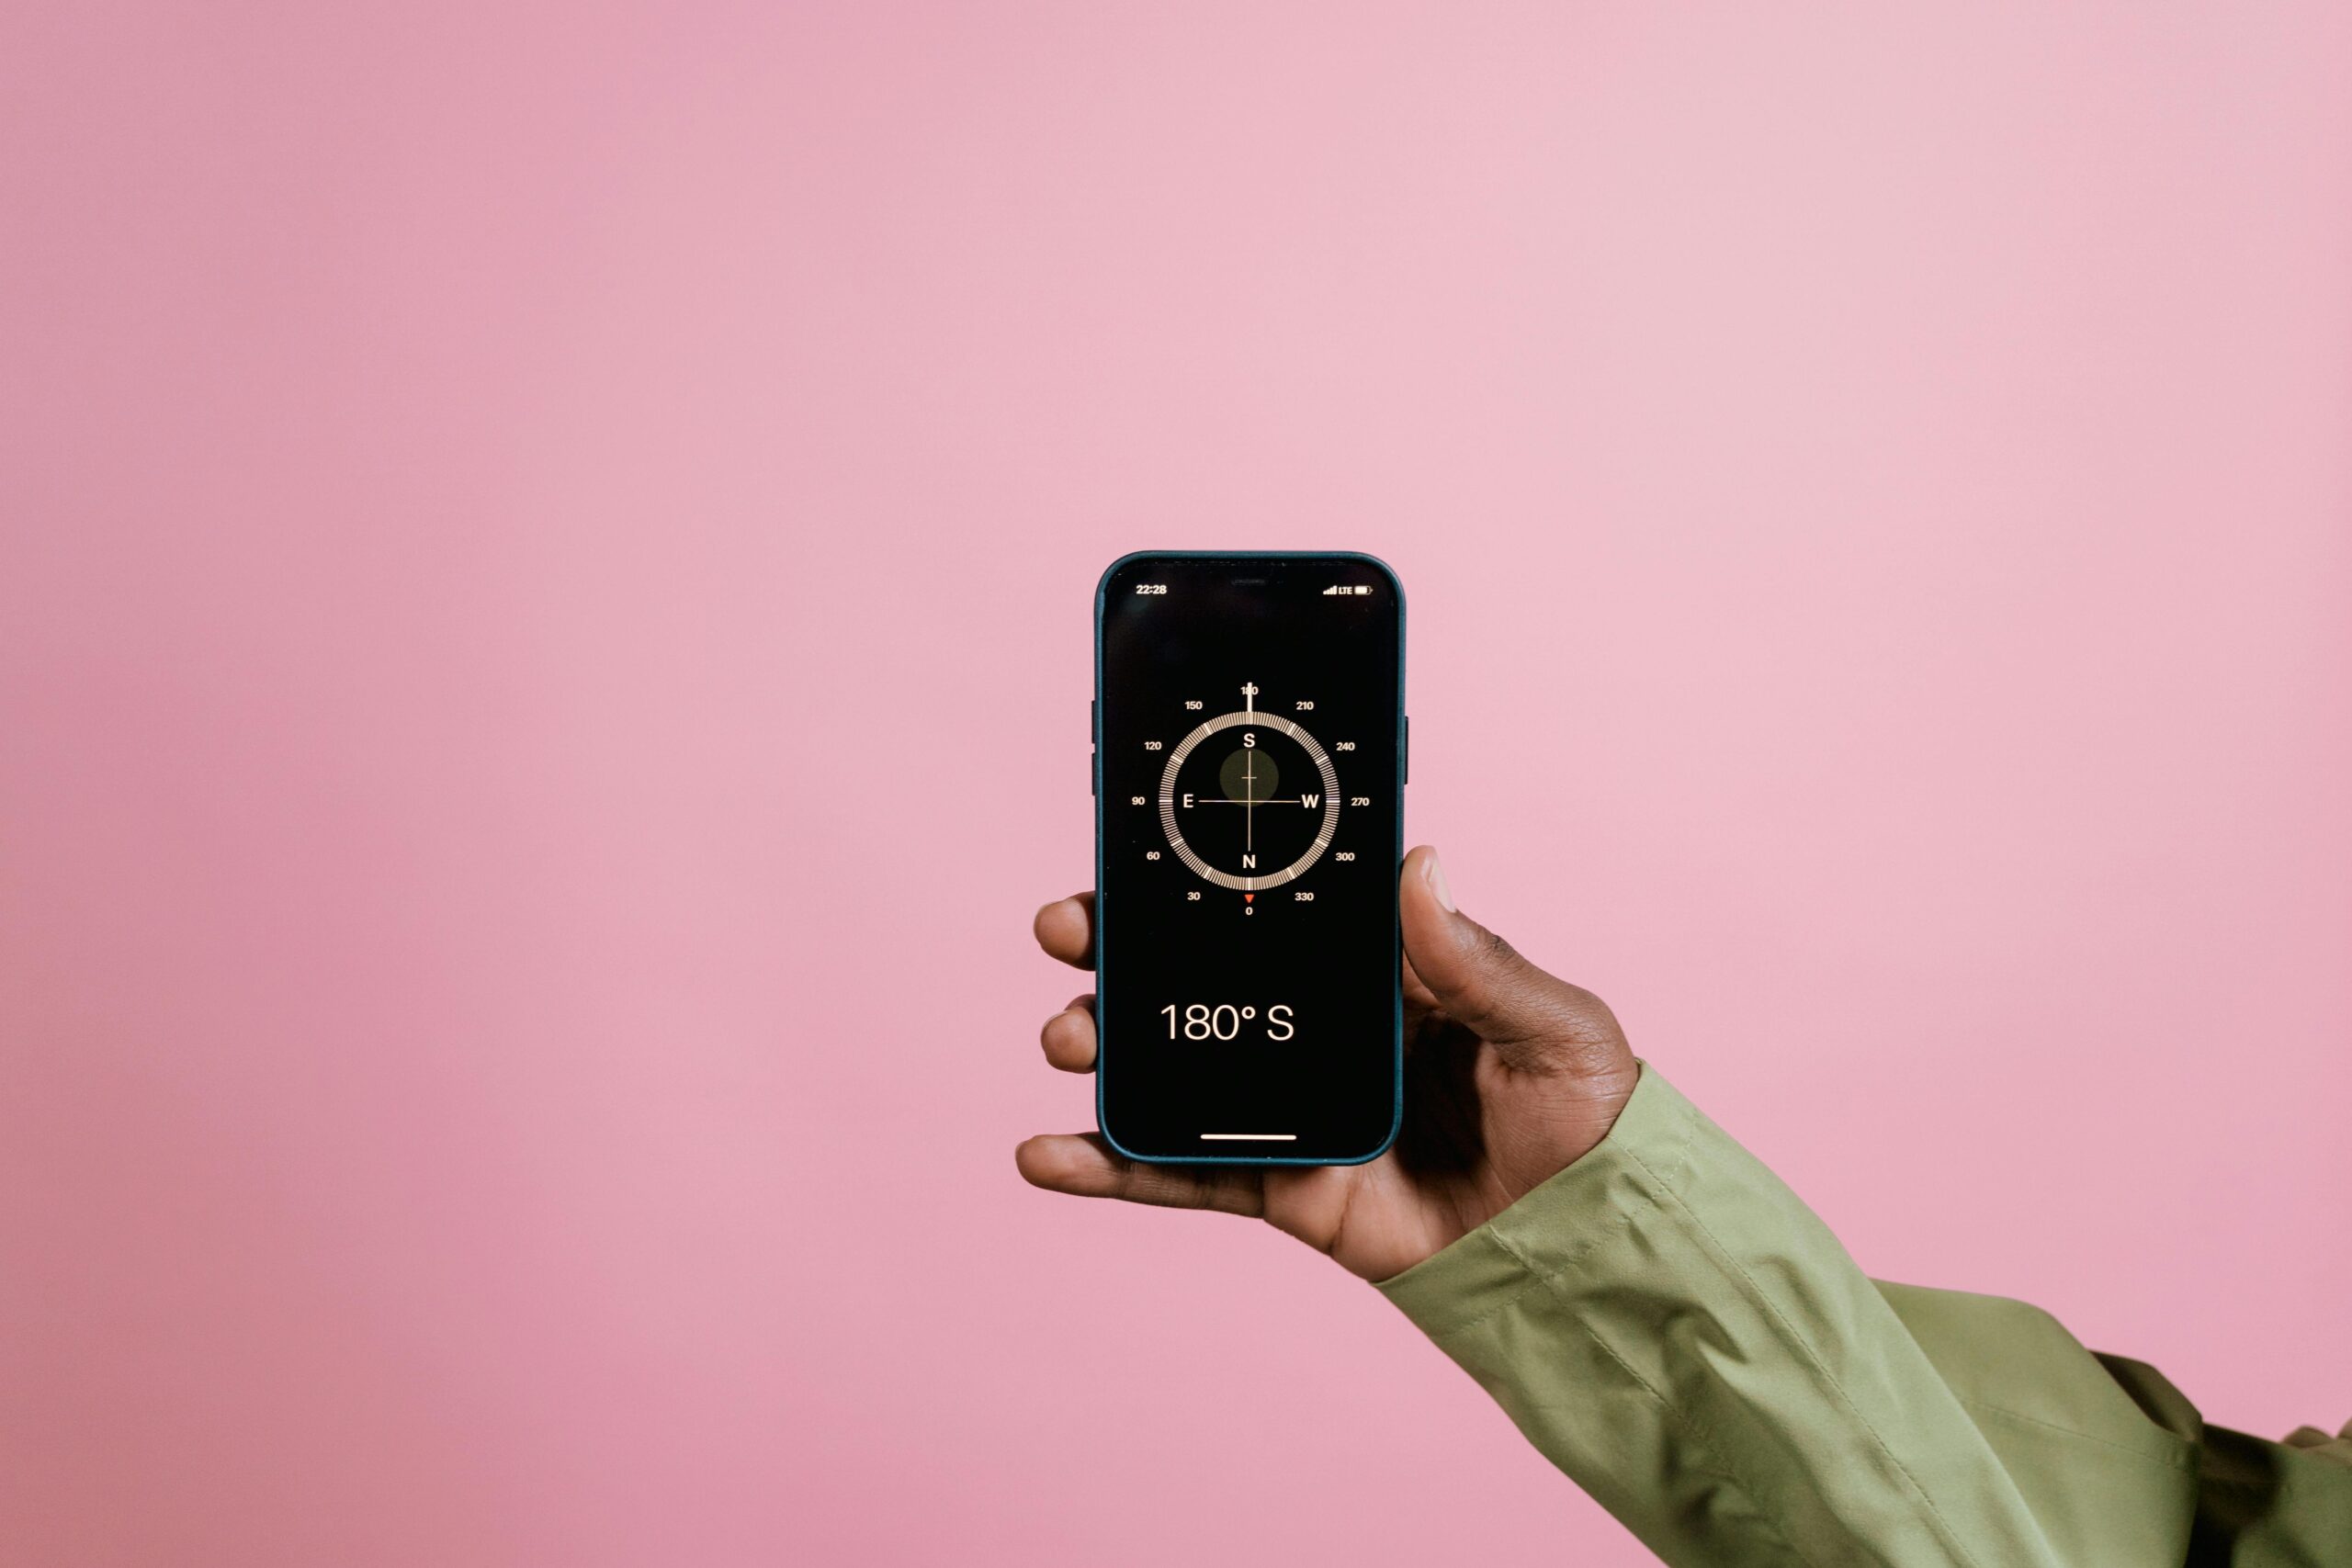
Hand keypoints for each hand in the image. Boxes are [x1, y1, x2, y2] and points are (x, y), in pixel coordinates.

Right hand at [1017, 845, 1640, 1280]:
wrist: (1592, 1251)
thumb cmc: (1590, 1119)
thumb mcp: (1554, 1024)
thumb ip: (1476, 959)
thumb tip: (1417, 862)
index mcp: (1380, 972)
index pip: (1275, 909)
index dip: (1204, 876)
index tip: (1136, 844)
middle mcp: (1321, 1030)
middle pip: (1200, 977)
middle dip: (1121, 948)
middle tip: (1066, 928)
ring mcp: (1293, 1107)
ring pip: (1175, 1067)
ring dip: (1104, 1045)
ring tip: (1065, 1036)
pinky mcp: (1282, 1187)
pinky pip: (1184, 1175)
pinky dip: (1111, 1169)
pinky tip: (1046, 1155)